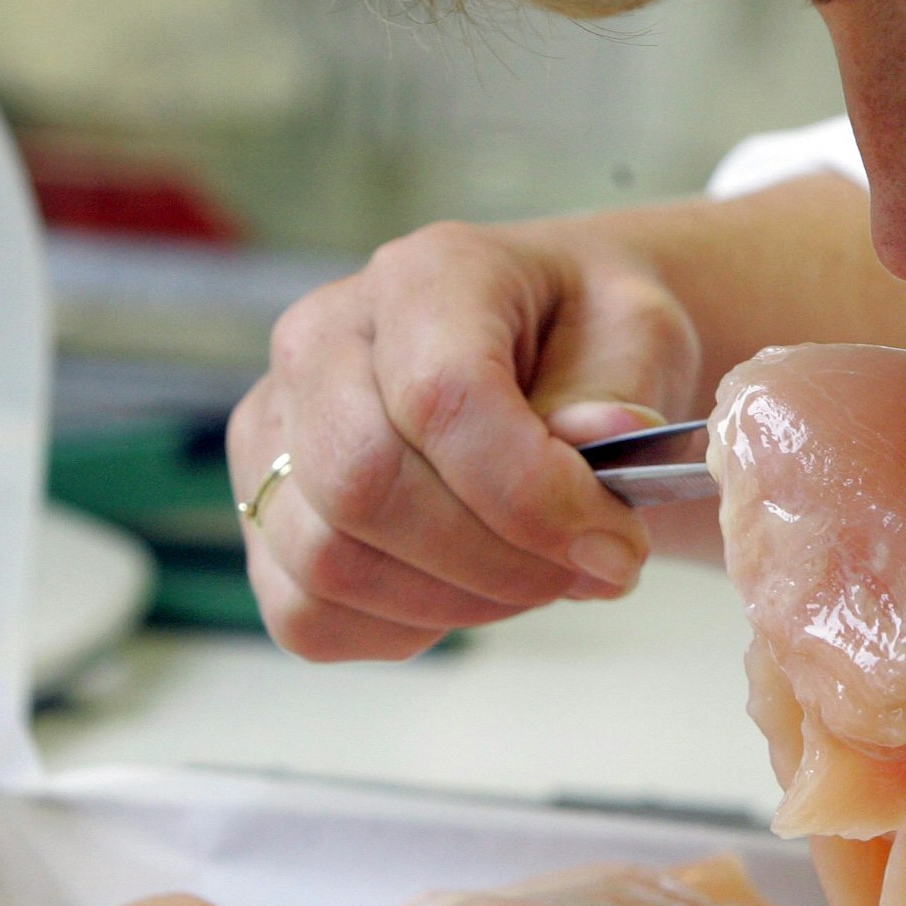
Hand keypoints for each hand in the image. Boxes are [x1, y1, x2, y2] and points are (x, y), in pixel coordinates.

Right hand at [227, 217, 700, 660]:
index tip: (615, 543)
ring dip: (460, 602)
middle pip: (363, 487)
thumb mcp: (640, 336)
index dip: (530, 495)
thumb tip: (596, 438)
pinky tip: (472, 593)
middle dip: (496, 562)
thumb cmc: (591, 342)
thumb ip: (616, 390)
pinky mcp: (264, 512)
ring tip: (542, 579)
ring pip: (328, 563)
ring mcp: (274, 429)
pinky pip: (307, 615)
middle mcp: (320, 340)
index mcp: (423, 277)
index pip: (440, 397)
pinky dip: (403, 629)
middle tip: (591, 570)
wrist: (557, 353)